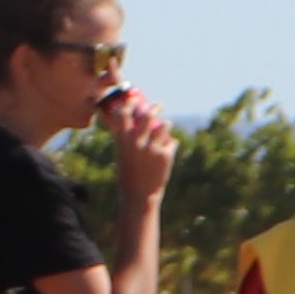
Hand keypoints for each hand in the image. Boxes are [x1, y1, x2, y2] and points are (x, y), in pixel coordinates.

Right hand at [102, 85, 176, 199]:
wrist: (139, 194)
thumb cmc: (129, 175)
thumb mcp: (123, 154)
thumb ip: (128, 140)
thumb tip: (138, 123)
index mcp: (122, 141)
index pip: (123, 114)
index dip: (129, 104)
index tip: (134, 99)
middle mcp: (136, 142)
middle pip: (148, 115)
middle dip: (155, 108)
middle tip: (158, 106)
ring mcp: (151, 147)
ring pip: (165, 126)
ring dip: (165, 126)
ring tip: (163, 131)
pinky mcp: (165, 154)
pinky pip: (171, 142)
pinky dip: (170, 145)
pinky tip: (165, 155)